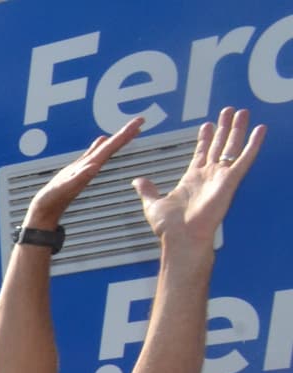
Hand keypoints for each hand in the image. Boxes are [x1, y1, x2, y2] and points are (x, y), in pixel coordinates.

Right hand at [25, 115, 144, 229]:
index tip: (139, 124)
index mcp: (90, 168)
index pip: (111, 148)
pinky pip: (91, 154)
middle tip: (140, 121)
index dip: (124, 134)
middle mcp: (90, 167)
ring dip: (117, 139)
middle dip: (126, 133)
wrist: (45, 212)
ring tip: (128, 130)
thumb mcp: (64, 189)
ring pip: (104, 150)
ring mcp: (84, 168)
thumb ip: (79, 178)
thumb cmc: (53, 202)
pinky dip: (99, 146)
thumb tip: (94, 167)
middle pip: (112, 147)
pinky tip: (102, 140)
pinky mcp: (76, 170)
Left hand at [134, 106, 265, 251]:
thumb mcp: (153, 204)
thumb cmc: (170, 227)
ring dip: (237, 129)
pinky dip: (253, 144)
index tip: (207, 125)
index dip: (205, 138)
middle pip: (219, 145)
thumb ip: (148, 190)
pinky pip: (245, 159)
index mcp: (191, 179)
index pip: (201, 153)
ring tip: (241, 112)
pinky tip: (259, 129)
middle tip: (228, 110)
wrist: (182, 237)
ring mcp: (220, 177)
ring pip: (232, 147)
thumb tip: (137, 181)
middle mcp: (208, 175)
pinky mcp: (230, 180)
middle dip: (224, 128)